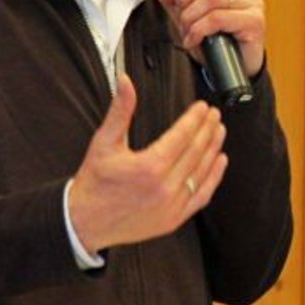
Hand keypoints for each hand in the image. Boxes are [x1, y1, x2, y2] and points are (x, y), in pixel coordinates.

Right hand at [67, 74, 226, 254]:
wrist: (85, 222)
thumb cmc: (95, 183)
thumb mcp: (104, 142)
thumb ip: (120, 110)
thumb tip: (125, 83)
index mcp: (149, 166)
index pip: (182, 135)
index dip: (195, 118)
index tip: (202, 108)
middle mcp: (164, 187)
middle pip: (196, 151)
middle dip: (207, 129)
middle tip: (214, 115)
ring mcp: (171, 205)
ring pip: (202, 172)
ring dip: (214, 149)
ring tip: (219, 132)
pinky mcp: (173, 219)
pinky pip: (201, 196)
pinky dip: (213, 178)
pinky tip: (219, 163)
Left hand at [157, 0, 265, 77]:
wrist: (230, 69)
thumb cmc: (213, 38)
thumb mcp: (185, 12)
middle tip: (182, 15)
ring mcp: (253, 3)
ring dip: (190, 18)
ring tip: (188, 31)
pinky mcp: (255, 22)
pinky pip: (218, 18)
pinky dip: (198, 30)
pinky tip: (195, 40)